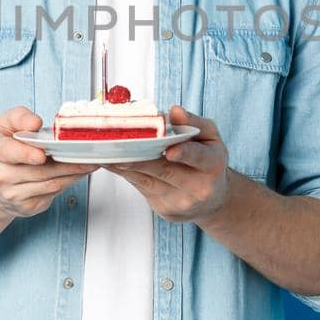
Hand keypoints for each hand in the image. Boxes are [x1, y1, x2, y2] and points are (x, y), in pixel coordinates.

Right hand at [0, 107, 97, 221]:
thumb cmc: (4, 148)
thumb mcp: (5, 124)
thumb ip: (19, 117)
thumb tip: (35, 123)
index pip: (8, 152)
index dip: (25, 154)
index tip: (41, 154)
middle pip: (37, 171)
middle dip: (65, 163)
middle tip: (86, 154)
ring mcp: (12, 195)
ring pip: (50, 184)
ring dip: (73, 173)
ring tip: (89, 162)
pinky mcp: (27, 207)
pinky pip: (53, 193)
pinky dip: (69, 182)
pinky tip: (78, 173)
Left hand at [106, 105, 231, 224]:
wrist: (212, 200)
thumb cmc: (208, 162)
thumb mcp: (210, 138)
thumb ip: (193, 122)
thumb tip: (175, 111)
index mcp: (212, 164)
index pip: (198, 157)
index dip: (184, 153)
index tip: (169, 150)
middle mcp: (198, 187)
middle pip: (165, 170)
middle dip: (139, 158)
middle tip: (118, 145)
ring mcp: (180, 201)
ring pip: (147, 180)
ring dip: (124, 165)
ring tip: (106, 152)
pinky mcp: (164, 209)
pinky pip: (140, 187)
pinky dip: (124, 173)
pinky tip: (111, 162)